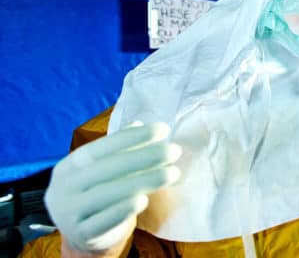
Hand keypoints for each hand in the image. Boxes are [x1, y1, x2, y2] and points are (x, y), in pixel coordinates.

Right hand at [45, 122, 181, 253]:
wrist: (82, 234)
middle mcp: (65, 187)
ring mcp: (69, 212)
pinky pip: (103, 221)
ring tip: (172, 173)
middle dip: (145, 157)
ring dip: (143, 181)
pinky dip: (123, 210)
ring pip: (107, 194)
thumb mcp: (103, 170)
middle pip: (108, 168)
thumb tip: (140, 123)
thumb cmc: (97, 193)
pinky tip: (144, 199)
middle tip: (174, 150)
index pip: (102, 147)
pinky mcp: (81, 234)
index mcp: (70, 165)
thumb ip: (119, 149)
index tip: (163, 129)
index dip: (133, 137)